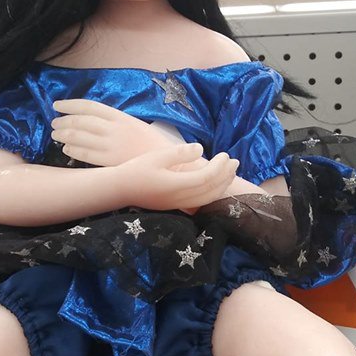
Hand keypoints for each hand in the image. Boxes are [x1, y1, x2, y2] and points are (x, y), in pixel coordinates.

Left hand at [51, 99, 170, 165]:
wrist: (169, 164)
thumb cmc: (152, 145)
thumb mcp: (135, 125)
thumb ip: (115, 122)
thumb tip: (94, 121)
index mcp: (120, 116)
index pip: (89, 106)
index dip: (70, 104)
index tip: (57, 105)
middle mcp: (114, 128)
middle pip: (81, 121)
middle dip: (64, 121)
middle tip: (54, 123)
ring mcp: (111, 145)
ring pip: (79, 137)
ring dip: (64, 135)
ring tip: (56, 135)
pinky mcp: (110, 161)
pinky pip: (85, 154)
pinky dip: (73, 151)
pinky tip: (66, 150)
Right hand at [117, 143, 238, 212]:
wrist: (120, 189)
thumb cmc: (136, 170)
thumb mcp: (157, 157)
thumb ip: (180, 153)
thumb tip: (201, 149)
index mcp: (177, 185)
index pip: (207, 178)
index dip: (220, 167)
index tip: (225, 154)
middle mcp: (181, 198)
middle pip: (211, 190)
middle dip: (226, 176)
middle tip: (235, 162)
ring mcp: (179, 204)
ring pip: (208, 198)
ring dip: (222, 185)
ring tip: (230, 173)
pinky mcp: (176, 205)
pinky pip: (200, 202)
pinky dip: (212, 193)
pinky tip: (215, 185)